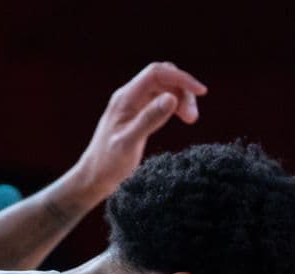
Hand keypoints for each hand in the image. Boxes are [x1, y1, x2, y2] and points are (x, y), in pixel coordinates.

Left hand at [70, 62, 207, 203]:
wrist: (94, 178)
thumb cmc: (107, 164)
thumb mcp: (129, 144)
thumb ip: (148, 120)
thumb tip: (172, 98)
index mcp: (125, 98)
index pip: (156, 73)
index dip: (181, 78)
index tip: (200, 92)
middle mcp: (129, 97)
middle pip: (163, 77)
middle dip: (182, 90)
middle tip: (192, 117)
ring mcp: (134, 105)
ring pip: (164, 88)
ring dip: (181, 98)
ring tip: (191, 120)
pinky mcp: (138, 115)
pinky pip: (161, 100)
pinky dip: (175, 105)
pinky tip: (181, 118)